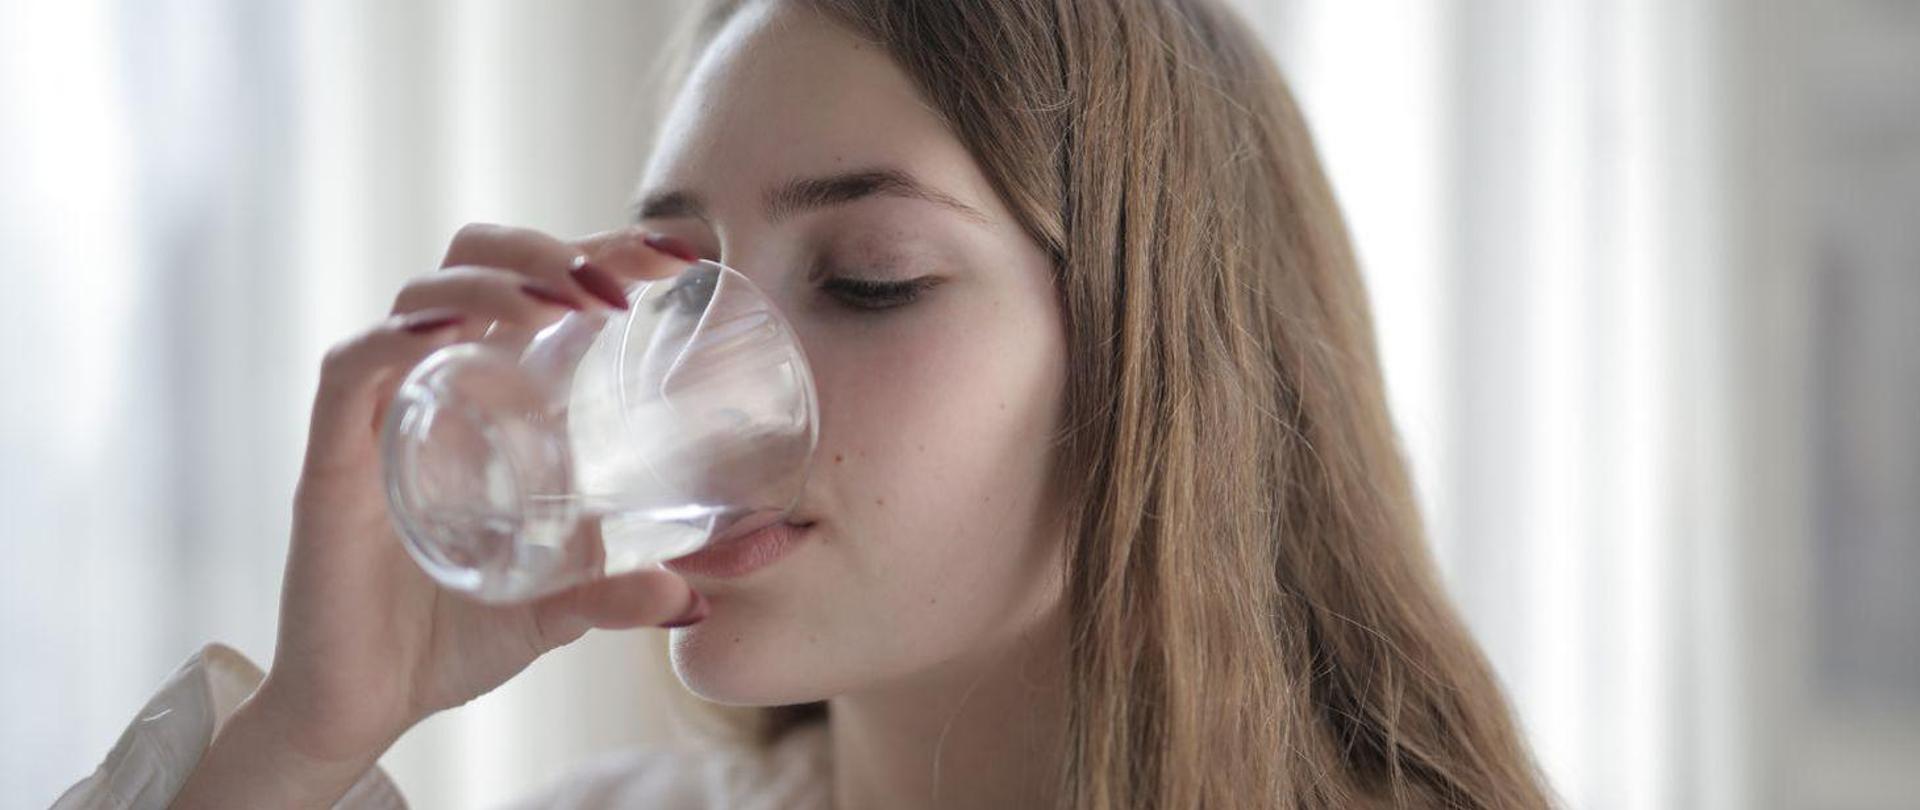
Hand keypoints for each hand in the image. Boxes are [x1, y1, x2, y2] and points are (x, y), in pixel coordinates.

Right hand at [172, 225, 706, 808]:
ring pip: (419, 298)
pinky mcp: (330, 462)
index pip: (535, 287)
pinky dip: (396, 339)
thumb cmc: (450, 639)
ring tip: (559, 302)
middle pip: (472, 263)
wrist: (362, 709)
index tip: (674, 256)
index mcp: (486, 398)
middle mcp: (431, 387)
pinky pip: (351, 371)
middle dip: (544, 249)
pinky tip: (452, 333)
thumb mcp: (556, 611)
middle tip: (616, 285)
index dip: (598, 251)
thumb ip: (616, 595)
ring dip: (493, 282)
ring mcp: (378, 418)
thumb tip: (691, 599)